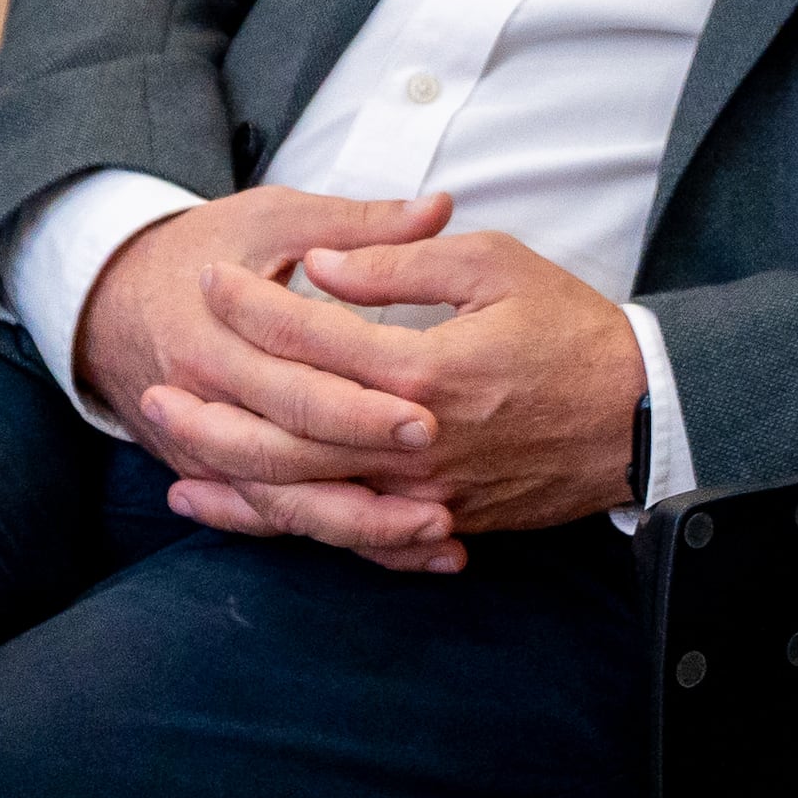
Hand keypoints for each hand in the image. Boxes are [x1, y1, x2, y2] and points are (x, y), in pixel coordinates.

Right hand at [68, 186, 471, 569]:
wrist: (111, 297)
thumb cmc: (206, 248)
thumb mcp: (272, 219)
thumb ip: (356, 224)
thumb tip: (438, 208)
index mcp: (215, 340)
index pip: (295, 388)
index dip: (360, 407)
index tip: (429, 417)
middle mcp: (204, 405)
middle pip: (291, 457)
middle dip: (368, 472)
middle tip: (447, 484)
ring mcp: (202, 451)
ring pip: (283, 506)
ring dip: (360, 527)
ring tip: (440, 533)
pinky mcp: (212, 476)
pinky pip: (275, 520)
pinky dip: (336, 539)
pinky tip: (406, 552)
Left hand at [154, 228, 653, 567]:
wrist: (643, 416)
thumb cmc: (572, 330)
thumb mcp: (495, 266)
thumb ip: (400, 264)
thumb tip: (320, 267)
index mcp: (429, 369)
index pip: (316, 338)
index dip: (254, 305)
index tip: (210, 278)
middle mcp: (418, 442)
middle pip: (290, 431)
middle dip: (214, 406)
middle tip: (154, 382)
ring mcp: (426, 492)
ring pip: (307, 494)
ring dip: (231, 474)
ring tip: (172, 450)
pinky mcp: (439, 522)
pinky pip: (345, 532)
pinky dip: (284, 525)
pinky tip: (237, 511)